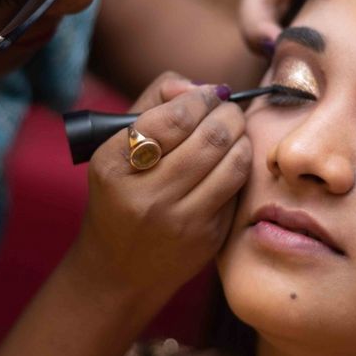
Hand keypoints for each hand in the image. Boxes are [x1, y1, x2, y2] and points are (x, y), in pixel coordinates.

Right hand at [74, 72, 248, 299]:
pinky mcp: (207, 238)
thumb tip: (196, 87)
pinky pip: (238, 188)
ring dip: (241, 136)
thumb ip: (154, 102)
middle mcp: (145, 195)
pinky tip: (231, 160)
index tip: (208, 94)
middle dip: (228, 113)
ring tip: (233, 130)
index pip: (173, 119)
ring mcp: (179, 220)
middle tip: (227, 108)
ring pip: (233, 161)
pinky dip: (240, 165)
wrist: (119, 268)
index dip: (200, 98)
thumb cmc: (121, 193)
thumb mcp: (117, 146)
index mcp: (114, 165)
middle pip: (211, 137)